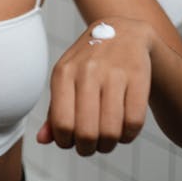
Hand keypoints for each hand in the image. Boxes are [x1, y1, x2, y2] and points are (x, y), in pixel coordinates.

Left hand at [37, 17, 153, 155]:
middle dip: (87, 148)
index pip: (62, 123)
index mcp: (63, 72)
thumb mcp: (66, 79)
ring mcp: (114, 72)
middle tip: (90, 147)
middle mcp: (87, 70)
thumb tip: (43, 140)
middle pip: (86, 131)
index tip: (71, 142)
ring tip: (106, 141)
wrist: (124, 32)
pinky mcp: (138, 76)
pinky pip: (134, 122)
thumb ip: (54, 110)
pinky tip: (123, 130)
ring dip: (108, 145)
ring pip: (111, 130)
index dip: (66, 142)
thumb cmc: (89, 63)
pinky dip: (128, 136)